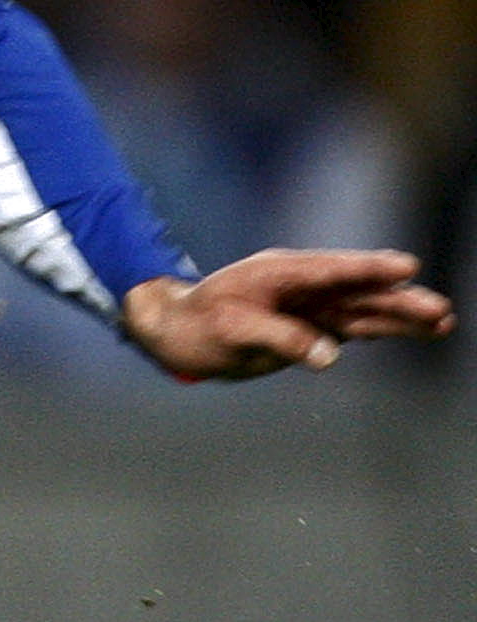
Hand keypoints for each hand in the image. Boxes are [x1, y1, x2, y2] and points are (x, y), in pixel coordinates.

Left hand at [122, 249, 454, 380]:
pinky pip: (353, 326)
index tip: (405, 266)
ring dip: (400, 317)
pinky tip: (412, 330)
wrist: (180, 333)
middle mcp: (301, 285)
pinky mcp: (311, 326)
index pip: (331, 270)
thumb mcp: (232, 329)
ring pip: (363, 310)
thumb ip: (281, 338)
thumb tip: (330, 355)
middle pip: (357, 291)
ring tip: (442, 321)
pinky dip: (381, 329)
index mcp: (279, 272)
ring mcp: (309, 305)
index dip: (368, 268)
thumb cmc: (199, 324)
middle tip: (440, 309)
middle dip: (399, 299)